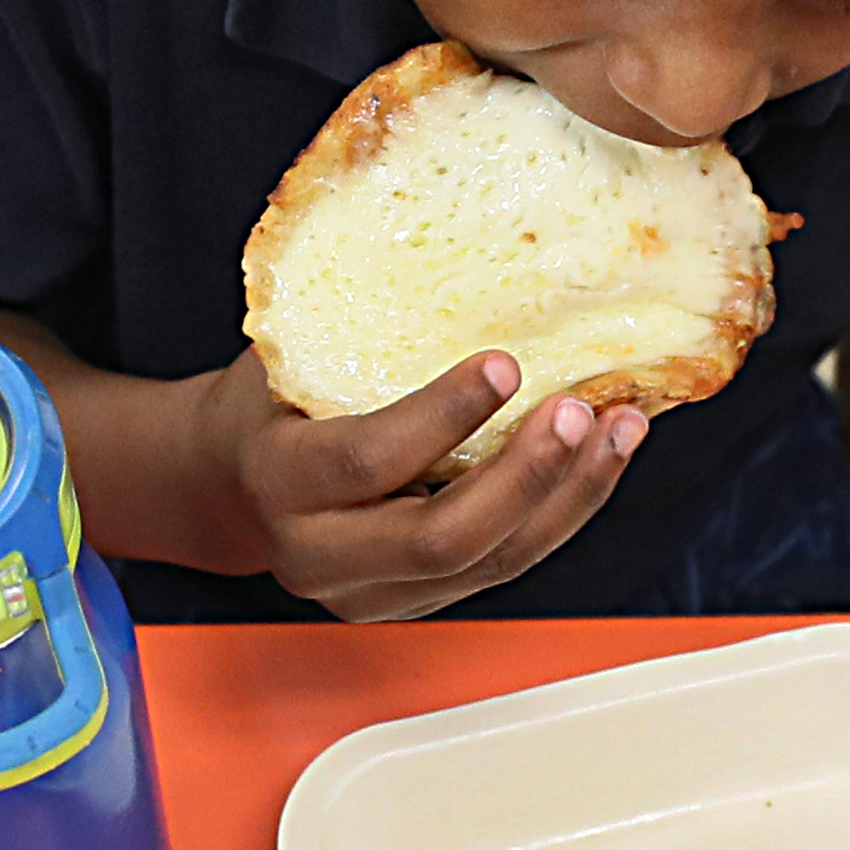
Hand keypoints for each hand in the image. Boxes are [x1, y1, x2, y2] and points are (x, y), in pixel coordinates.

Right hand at [208, 348, 642, 622]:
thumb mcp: (290, 360)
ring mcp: (371, 594)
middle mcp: (320, 555)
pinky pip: (502, 567)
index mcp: (280, 481)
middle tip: (581, 410)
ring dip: (568, 496)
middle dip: (527, 475)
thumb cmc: (269, 403)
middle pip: (443, 538)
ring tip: (619, 430)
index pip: (368, 462)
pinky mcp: (415, 604)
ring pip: (491, 563)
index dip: (443, 416)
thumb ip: (355, 337)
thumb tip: (463, 245)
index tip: (505, 363)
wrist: (230, 486)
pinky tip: (599, 460)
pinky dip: (561, 513)